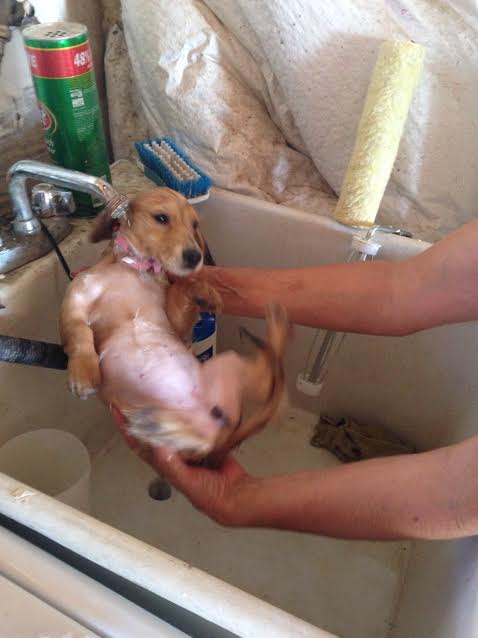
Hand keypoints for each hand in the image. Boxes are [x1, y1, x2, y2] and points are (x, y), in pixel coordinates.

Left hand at [111, 406, 256, 525]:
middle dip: (146, 416)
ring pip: (174, 428)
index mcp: (165, 464)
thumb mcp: (187, 481)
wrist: (236, 495)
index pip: (140, 444)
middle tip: (139, 395)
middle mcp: (174, 455)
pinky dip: (190, 417)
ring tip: (162, 394)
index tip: (118, 411)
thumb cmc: (209, 494)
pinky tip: (190, 405)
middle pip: (155, 432)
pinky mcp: (205, 443)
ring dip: (168, 414)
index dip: (127, 429)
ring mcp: (189, 448)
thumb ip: (172, 466)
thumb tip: (158, 446)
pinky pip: (194, 427)